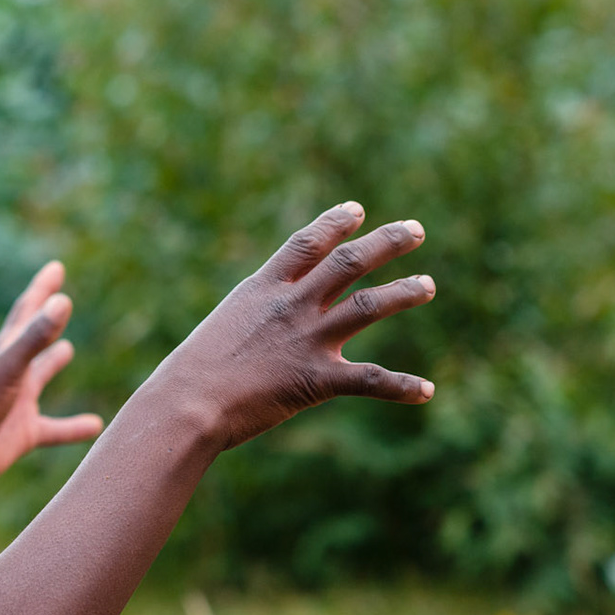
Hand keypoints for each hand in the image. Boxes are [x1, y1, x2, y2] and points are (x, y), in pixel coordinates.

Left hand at [0, 261, 104, 486]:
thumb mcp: (11, 367)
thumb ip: (36, 337)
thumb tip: (62, 301)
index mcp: (4, 351)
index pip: (27, 312)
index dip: (42, 289)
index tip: (56, 268)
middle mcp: (11, 373)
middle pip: (33, 339)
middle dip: (46, 319)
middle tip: (60, 301)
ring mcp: (17, 402)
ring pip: (40, 377)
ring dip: (52, 364)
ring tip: (67, 350)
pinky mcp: (24, 432)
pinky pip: (56, 429)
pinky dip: (75, 427)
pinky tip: (96, 426)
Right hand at [152, 202, 435, 449]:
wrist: (187, 403)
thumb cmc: (189, 375)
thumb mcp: (220, 330)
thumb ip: (250, 322)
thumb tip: (259, 332)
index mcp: (262, 289)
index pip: (306, 244)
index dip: (335, 224)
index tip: (357, 210)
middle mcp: (291, 305)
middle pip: (349, 262)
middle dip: (386, 243)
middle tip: (416, 230)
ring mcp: (306, 339)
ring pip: (368, 305)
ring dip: (403, 293)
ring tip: (428, 286)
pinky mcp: (316, 379)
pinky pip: (370, 379)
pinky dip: (401, 386)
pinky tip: (426, 390)